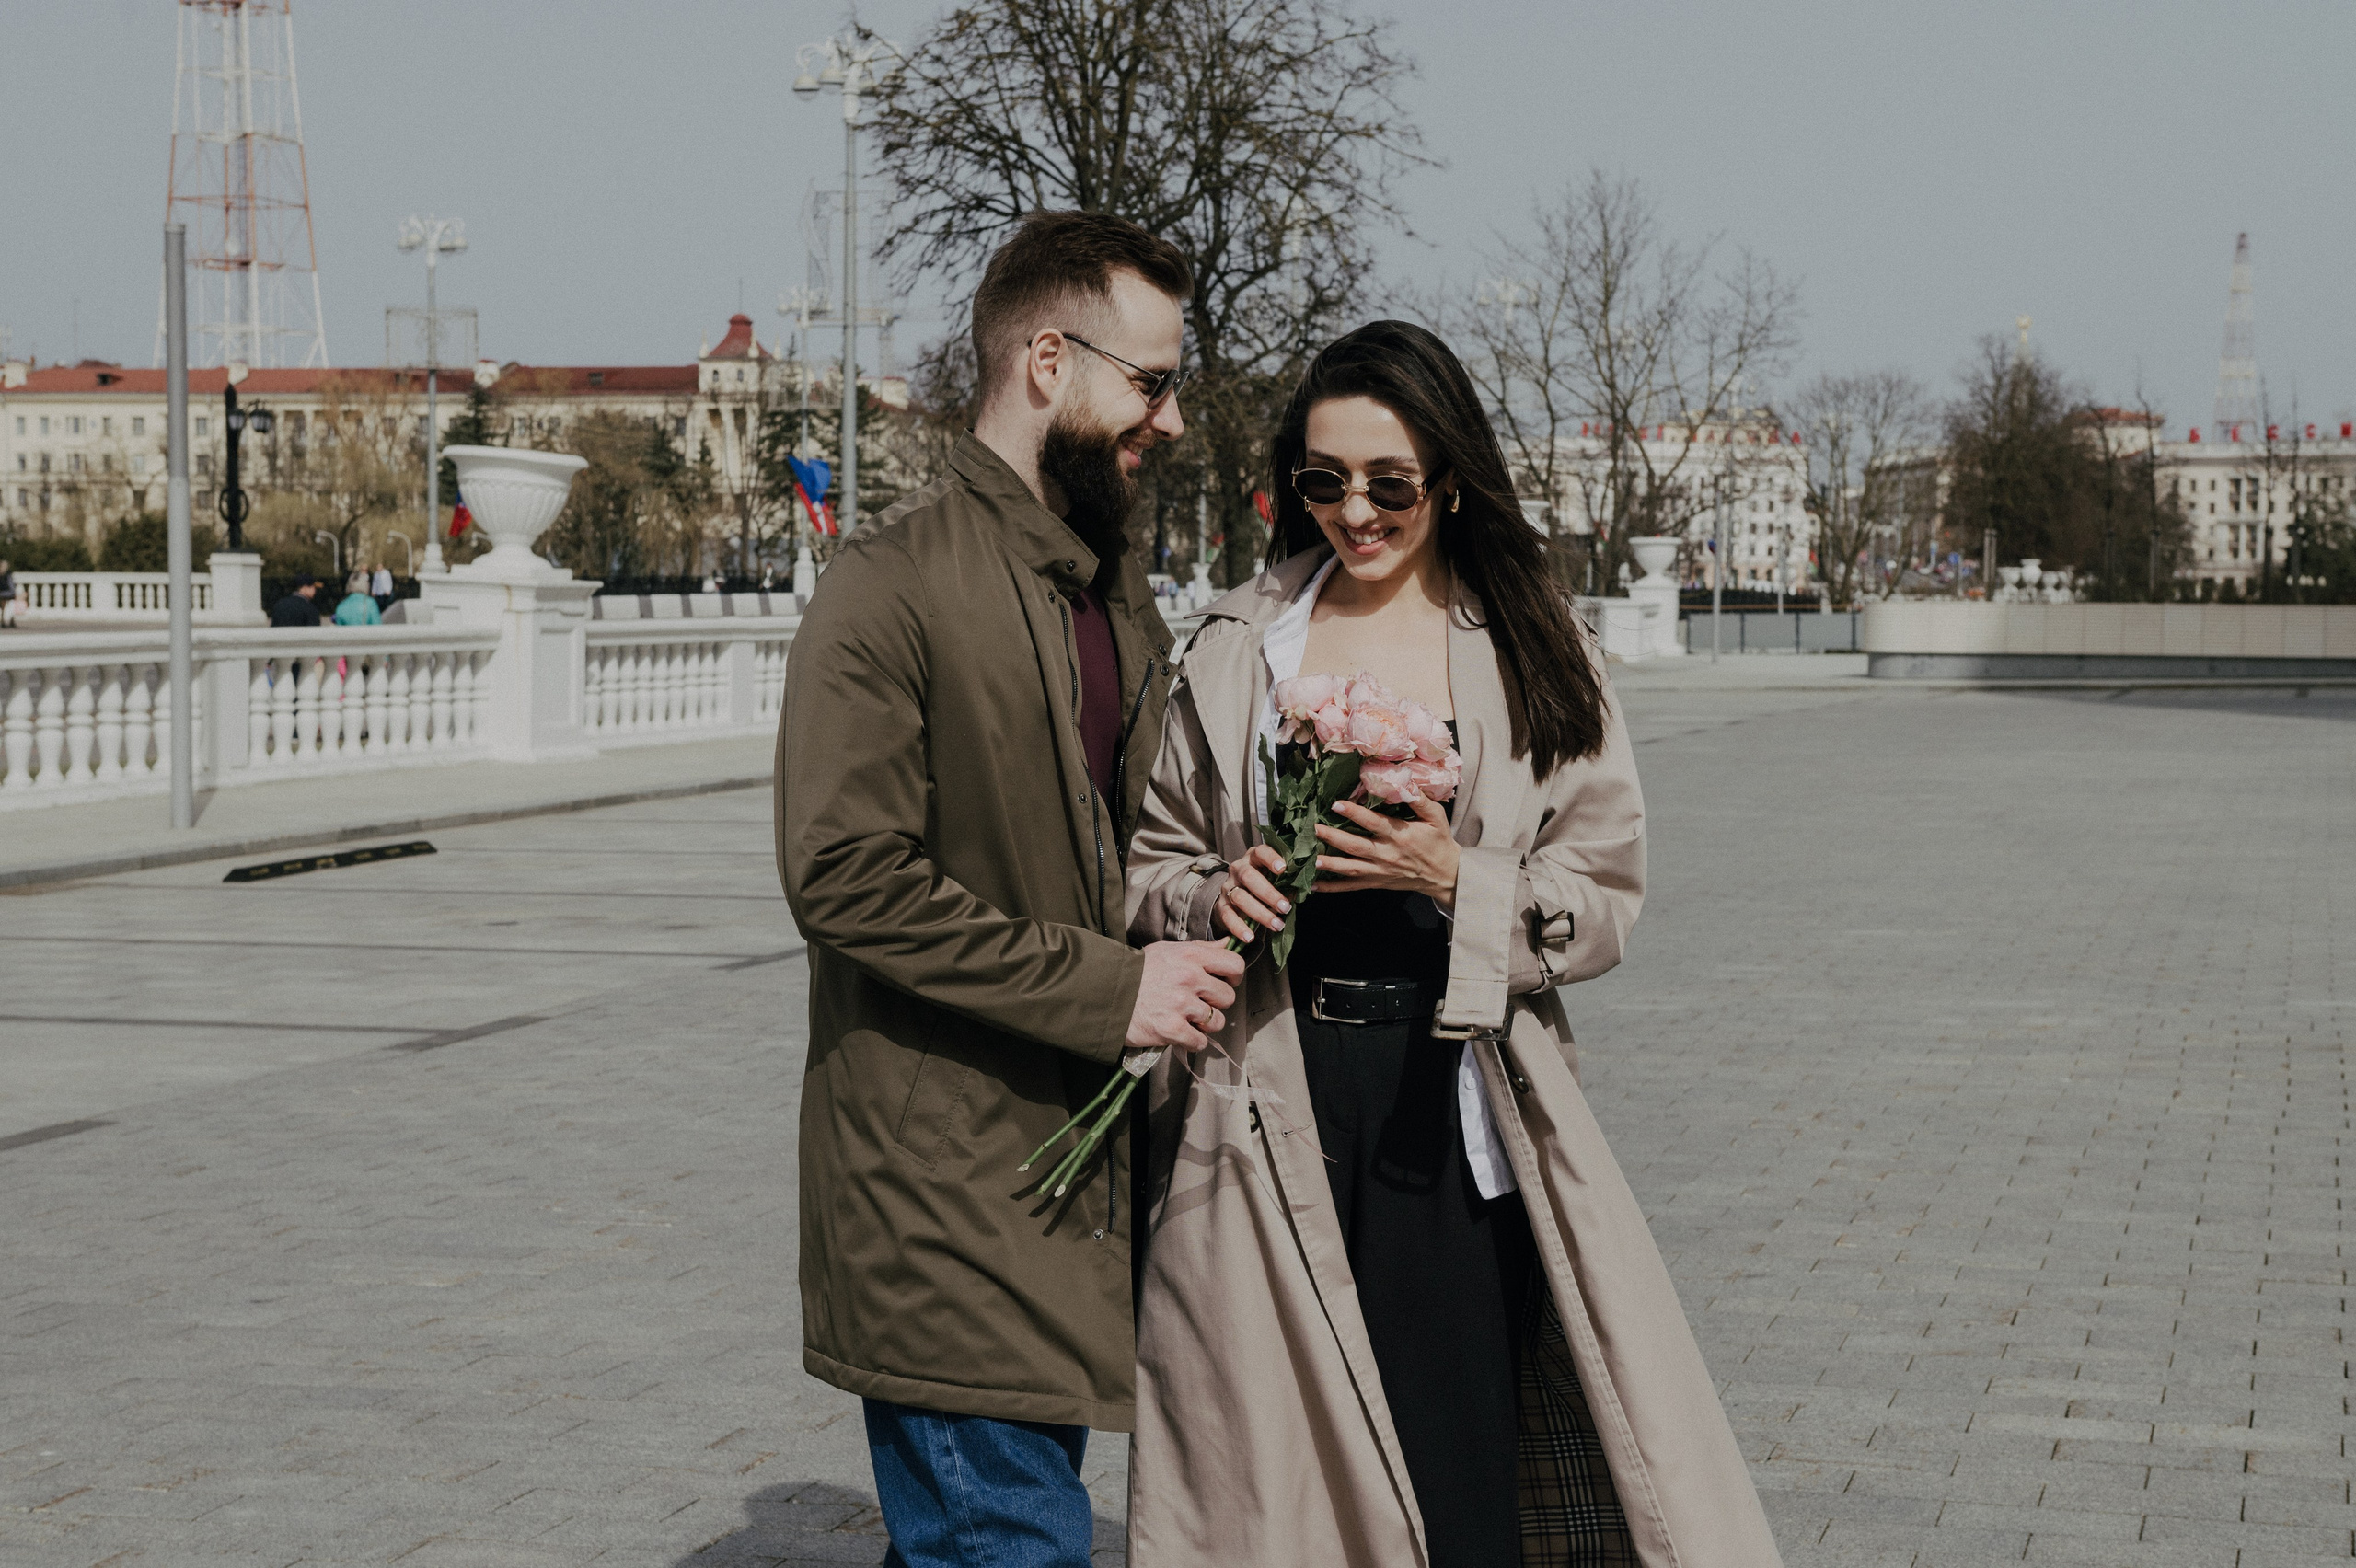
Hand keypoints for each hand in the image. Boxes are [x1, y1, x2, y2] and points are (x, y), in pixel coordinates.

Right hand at [1127, 940, 1246, 1053]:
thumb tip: (1229, 942)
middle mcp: (1189, 978)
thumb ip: (1202, 948)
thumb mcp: (1169, 950)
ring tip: (1188, 1019)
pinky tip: (1181, 1033)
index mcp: (1191, 956)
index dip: (1233, 977)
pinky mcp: (1172, 1029)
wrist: (1107, 993)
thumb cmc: (1139, 971)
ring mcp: (1181, 1005)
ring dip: (1205, 1025)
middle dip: (1216, 1003)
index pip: (1234, 965)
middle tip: (1199, 1004)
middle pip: (1227, 997)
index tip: (1224, 982)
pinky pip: (1200, 1042)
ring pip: (1217, 1022)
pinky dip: (1192, 1041)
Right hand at [1213, 844, 1292, 945]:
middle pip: (1248, 877)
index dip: (1271, 858)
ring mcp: (1228, 887)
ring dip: (1260, 913)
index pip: (1260, 852)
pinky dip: (1238, 927)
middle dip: (1269, 893)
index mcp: (1253, 858)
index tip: (1283, 869)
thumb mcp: (1273, 880)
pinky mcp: (1221, 905)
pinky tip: (1250, 937)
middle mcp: (1238, 869)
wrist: (1234, 898)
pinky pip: (1227, 916)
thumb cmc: (1261, 885)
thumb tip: (1300, 890)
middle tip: (1285, 908)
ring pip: (1240, 897)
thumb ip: (1285, 883)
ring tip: (1277, 925)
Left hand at [1314, 797, 1460, 911]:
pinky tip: (1316, 885)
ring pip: (1352, 868)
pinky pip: (1354, 886)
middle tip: (1313, 829)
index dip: (1354, 813)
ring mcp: (1381, 871)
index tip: (1337, 805)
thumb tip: (1403, 780)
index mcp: (1401, 835)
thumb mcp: (1436, 816)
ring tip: (1311, 858)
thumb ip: (1419, 798)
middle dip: (1333, 838)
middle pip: (1356, 846)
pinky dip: (1334, 887)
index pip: (1374, 823)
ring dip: (1330, 864)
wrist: (1446, 874)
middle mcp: (1388, 854)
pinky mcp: (1377, 882)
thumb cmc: (1439, 841)